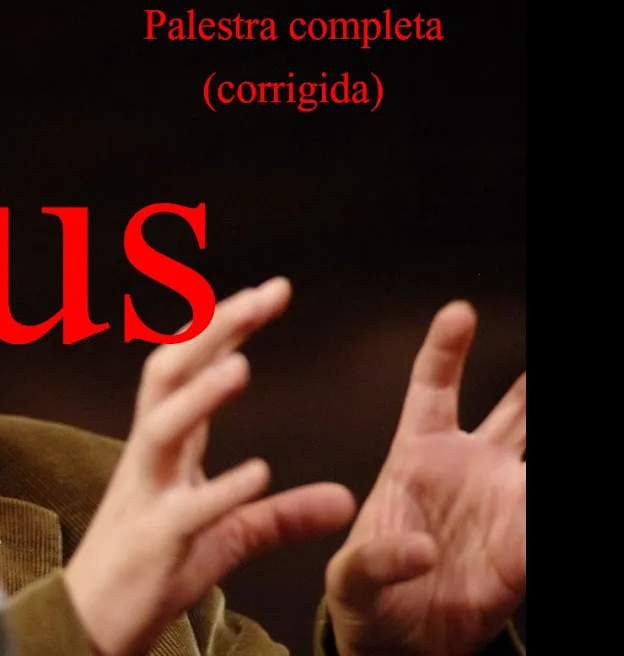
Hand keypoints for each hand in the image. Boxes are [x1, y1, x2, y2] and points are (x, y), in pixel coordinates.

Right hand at [65, 277, 356, 655]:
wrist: (93, 622)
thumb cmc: (154, 570)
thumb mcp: (227, 537)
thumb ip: (281, 514)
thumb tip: (344, 498)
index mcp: (165, 448)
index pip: (189, 370)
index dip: (224, 328)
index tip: (270, 291)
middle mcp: (150, 460)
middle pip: (168, 377)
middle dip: (211, 332)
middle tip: (262, 297)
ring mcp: (147, 497)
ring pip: (162, 430)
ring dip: (200, 397)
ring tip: (243, 365)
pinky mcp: (155, 542)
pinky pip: (185, 510)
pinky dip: (219, 489)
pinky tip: (257, 472)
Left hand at [325, 302, 525, 655]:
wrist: (398, 645)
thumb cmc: (366, 597)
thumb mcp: (350, 579)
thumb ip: (376, 561)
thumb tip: (425, 551)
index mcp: (417, 456)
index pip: (434, 388)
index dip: (446, 350)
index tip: (459, 312)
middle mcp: (470, 468)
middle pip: (516, 408)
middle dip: (535, 379)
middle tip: (543, 345)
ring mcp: (506, 502)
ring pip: (542, 444)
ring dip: (547, 419)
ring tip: (582, 393)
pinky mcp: (526, 547)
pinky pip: (543, 522)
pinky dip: (542, 512)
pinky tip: (536, 507)